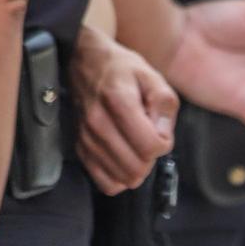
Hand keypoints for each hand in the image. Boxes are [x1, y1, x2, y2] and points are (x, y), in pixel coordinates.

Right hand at [70, 27, 177, 194]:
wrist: (86, 62)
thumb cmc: (122, 70)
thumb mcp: (152, 77)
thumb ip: (164, 105)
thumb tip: (162, 136)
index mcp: (118, 101)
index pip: (150, 146)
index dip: (164, 142)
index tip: (159, 128)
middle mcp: (97, 122)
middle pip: (137, 168)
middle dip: (150, 158)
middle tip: (148, 137)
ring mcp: (86, 137)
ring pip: (123, 179)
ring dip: (136, 168)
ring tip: (134, 145)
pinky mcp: (80, 148)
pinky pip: (106, 183)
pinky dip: (119, 177)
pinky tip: (123, 158)